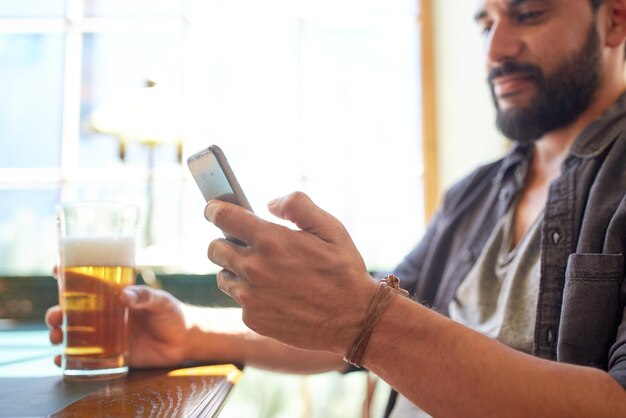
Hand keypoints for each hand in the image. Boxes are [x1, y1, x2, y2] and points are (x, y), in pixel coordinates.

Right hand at [46, 285, 188, 367]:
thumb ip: (145, 296)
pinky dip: (68, 359)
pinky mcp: (110, 355)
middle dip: (56, 312)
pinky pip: (84, 358)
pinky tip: (60, 359)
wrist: (184, 341)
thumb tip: (124, 295)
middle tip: (54, 316)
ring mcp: (105, 335)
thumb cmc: (172, 313)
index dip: (69, 275)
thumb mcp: (160, 300)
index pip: (88, 282)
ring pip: (72, 333)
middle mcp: (105, 314)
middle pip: (71, 311)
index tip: (56, 269)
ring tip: (55, 337)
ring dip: (58, 334)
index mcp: (114, 295)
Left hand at [205, 191, 376, 353]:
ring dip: (236, 270)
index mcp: (270, 240)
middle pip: (214, 248)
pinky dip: (251, 295)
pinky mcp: (253, 319)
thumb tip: (268, 204)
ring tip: (263, 272)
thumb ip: (297, 205)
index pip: (221, 215)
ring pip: (224, 276)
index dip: (214, 209)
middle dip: (224, 241)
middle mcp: (254, 268)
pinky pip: (239, 300)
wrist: (354, 319)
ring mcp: (251, 296)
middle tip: (242, 243)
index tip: (214, 209)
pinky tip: (275, 295)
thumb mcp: (330, 227)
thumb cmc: (343, 270)